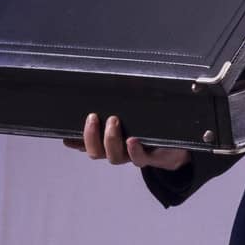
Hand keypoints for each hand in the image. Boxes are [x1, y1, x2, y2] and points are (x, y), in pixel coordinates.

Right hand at [63, 113, 191, 168]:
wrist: (178, 145)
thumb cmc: (151, 126)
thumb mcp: (133, 113)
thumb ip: (117, 103)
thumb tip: (104, 85)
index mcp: (110, 142)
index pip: (88, 143)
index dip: (76, 141)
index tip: (66, 136)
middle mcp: (119, 151)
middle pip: (96, 152)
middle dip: (91, 136)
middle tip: (94, 117)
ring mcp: (133, 155)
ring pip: (114, 157)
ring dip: (110, 139)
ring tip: (114, 120)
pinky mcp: (151, 157)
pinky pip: (138, 158)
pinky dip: (133, 150)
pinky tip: (132, 140)